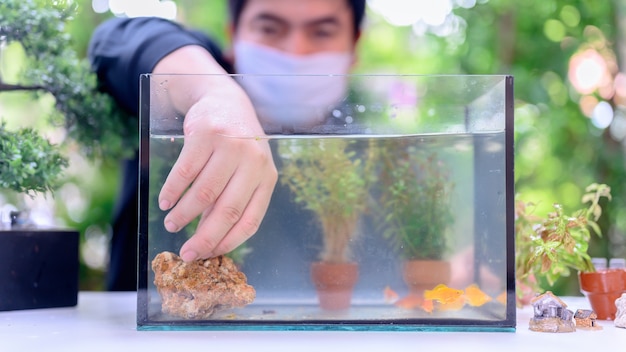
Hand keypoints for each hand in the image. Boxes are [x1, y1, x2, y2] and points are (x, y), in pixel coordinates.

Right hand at [157, 88, 276, 261]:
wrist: (225, 101)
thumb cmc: (236, 146)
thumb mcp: (245, 171)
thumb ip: (232, 201)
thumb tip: (209, 238)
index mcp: (267, 177)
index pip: (250, 220)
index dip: (227, 242)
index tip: (208, 256)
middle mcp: (253, 162)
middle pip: (226, 211)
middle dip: (203, 238)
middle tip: (186, 253)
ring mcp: (231, 147)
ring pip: (204, 194)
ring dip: (183, 215)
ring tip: (172, 224)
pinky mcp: (207, 135)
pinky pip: (185, 172)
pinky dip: (172, 191)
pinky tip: (165, 202)